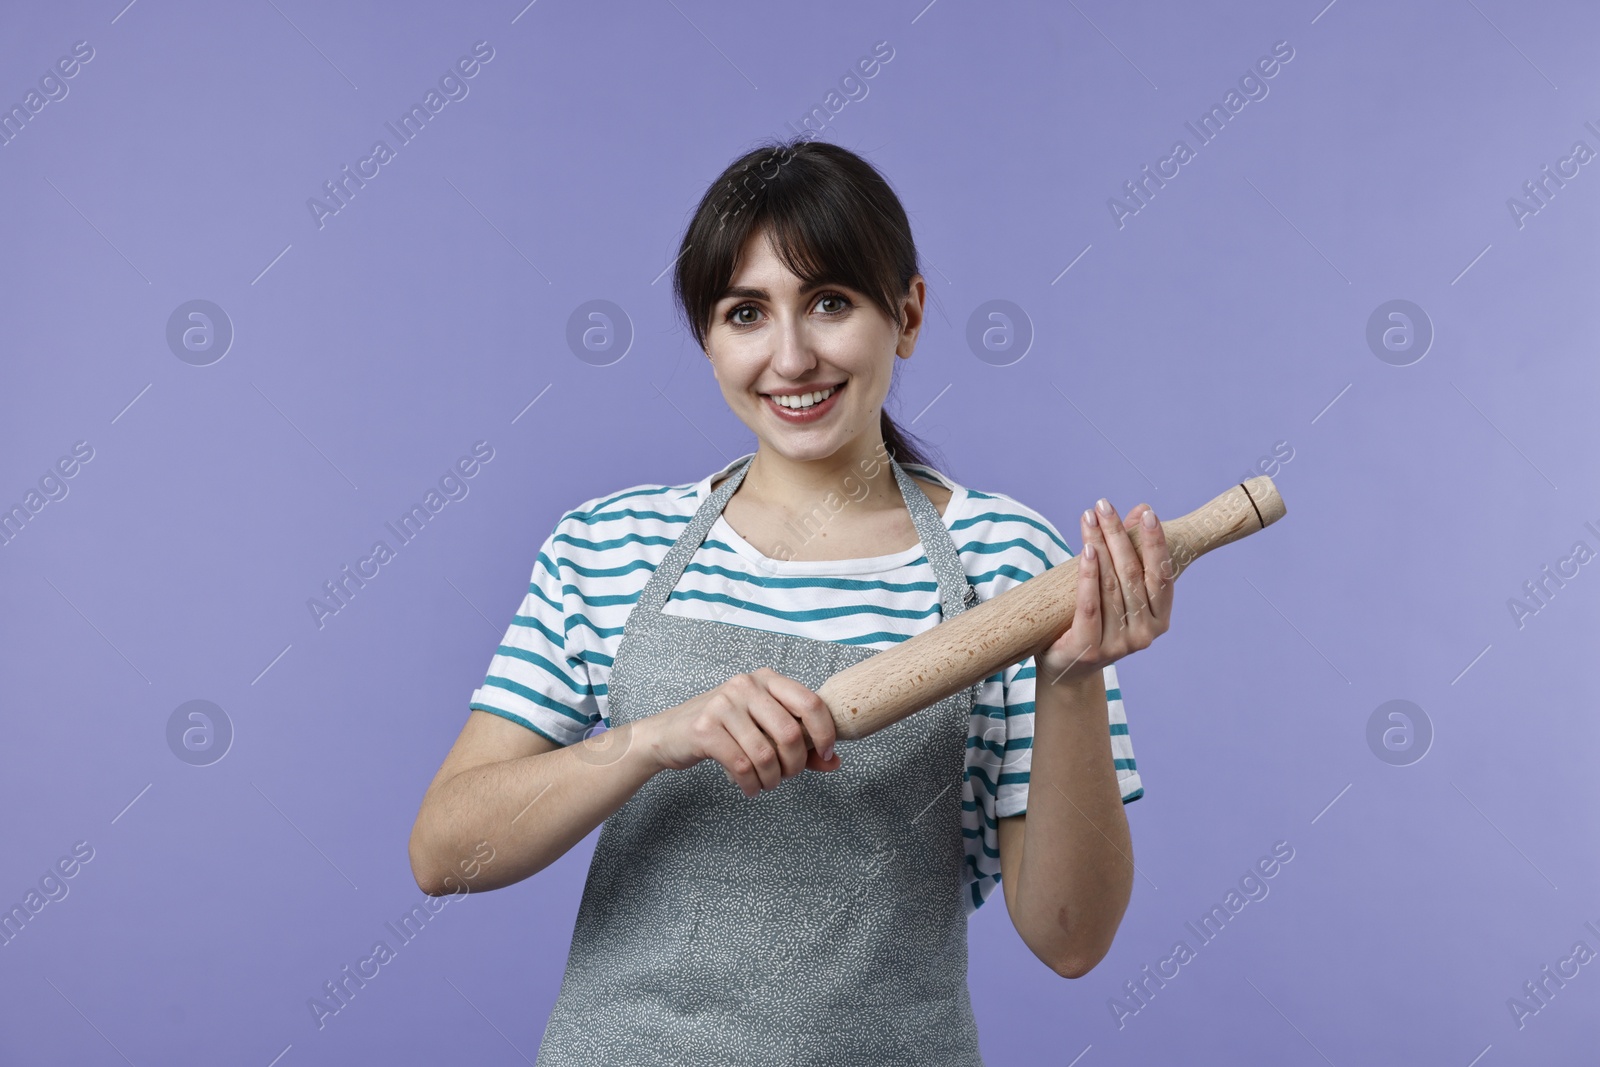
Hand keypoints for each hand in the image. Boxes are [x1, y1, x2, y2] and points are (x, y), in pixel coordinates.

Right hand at [641, 667, 841, 796]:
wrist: (668, 734)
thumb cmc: (723, 730)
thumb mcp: (763, 729)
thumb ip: (800, 743)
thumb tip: (835, 762)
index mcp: (767, 679)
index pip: (810, 702)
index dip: (825, 733)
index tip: (824, 754)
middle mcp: (746, 685)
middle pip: (790, 734)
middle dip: (795, 765)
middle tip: (788, 776)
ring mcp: (723, 704)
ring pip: (766, 755)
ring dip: (772, 779)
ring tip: (766, 783)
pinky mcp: (705, 728)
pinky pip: (742, 766)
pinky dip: (751, 785)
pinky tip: (749, 787)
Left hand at [1036, 499, 1173, 686]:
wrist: (1067, 670)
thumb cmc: (1094, 623)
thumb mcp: (1116, 589)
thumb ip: (1130, 554)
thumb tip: (1140, 510)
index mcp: (1159, 619)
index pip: (1162, 575)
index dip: (1156, 543)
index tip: (1147, 513)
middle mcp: (1145, 634)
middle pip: (1131, 575)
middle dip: (1118, 535)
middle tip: (1104, 505)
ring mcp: (1118, 645)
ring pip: (1110, 586)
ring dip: (1100, 545)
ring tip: (1090, 518)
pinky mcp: (1090, 650)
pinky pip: (1090, 606)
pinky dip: (1088, 576)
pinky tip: (1087, 550)